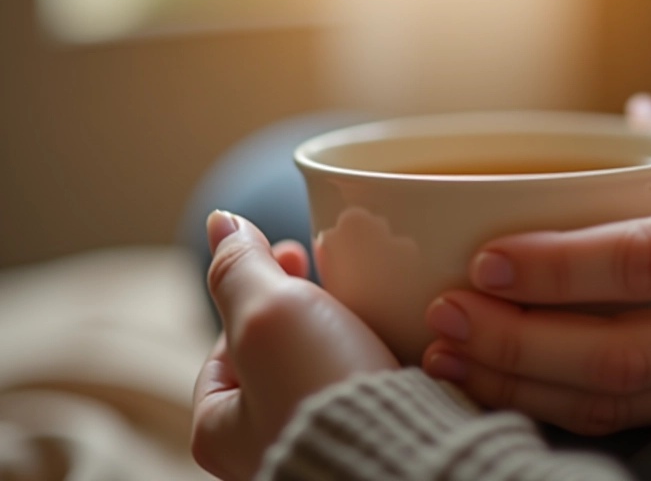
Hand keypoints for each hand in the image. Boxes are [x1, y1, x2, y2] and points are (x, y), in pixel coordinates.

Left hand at [191, 211, 398, 480]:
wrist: (401, 455)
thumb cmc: (322, 397)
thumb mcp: (267, 314)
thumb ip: (241, 265)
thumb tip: (220, 221)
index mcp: (221, 429)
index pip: (227, 342)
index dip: (257, 287)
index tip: (293, 252)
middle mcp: (267, 446)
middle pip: (281, 352)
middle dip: (307, 305)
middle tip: (334, 271)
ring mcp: (323, 444)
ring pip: (330, 368)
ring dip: (351, 328)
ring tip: (374, 299)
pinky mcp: (373, 440)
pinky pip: (370, 388)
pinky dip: (384, 357)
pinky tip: (404, 338)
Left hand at [421, 97, 650, 434]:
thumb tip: (627, 116)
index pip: (645, 265)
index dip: (557, 269)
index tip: (483, 261)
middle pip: (619, 354)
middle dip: (517, 343)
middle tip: (444, 317)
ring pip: (619, 402)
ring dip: (524, 384)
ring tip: (451, 355)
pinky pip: (637, 422)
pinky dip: (561, 406)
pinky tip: (508, 381)